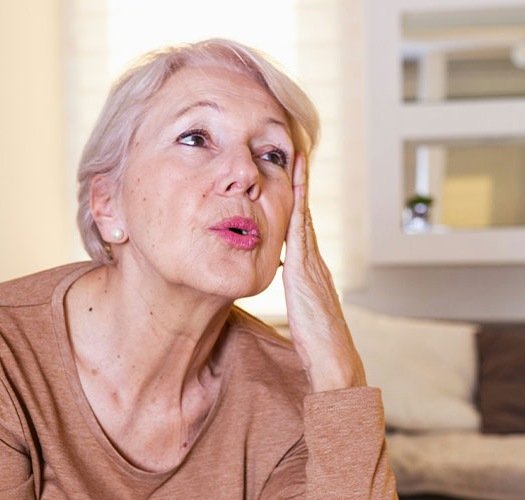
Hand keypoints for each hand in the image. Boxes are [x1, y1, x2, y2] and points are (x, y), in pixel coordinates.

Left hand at [282, 153, 366, 392]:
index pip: (301, 226)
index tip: (291, 174)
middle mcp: (314, 261)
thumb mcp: (302, 308)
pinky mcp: (305, 273)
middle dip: (301, 181)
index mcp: (310, 269)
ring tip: (296, 158)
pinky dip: (298, 210)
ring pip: (304, 217)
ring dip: (300, 186)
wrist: (333, 360)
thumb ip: (295, 288)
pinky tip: (294, 191)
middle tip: (296, 151)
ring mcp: (312, 264)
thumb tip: (284, 275)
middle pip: (304, 213)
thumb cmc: (316, 342)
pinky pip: (300, 233)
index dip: (297, 199)